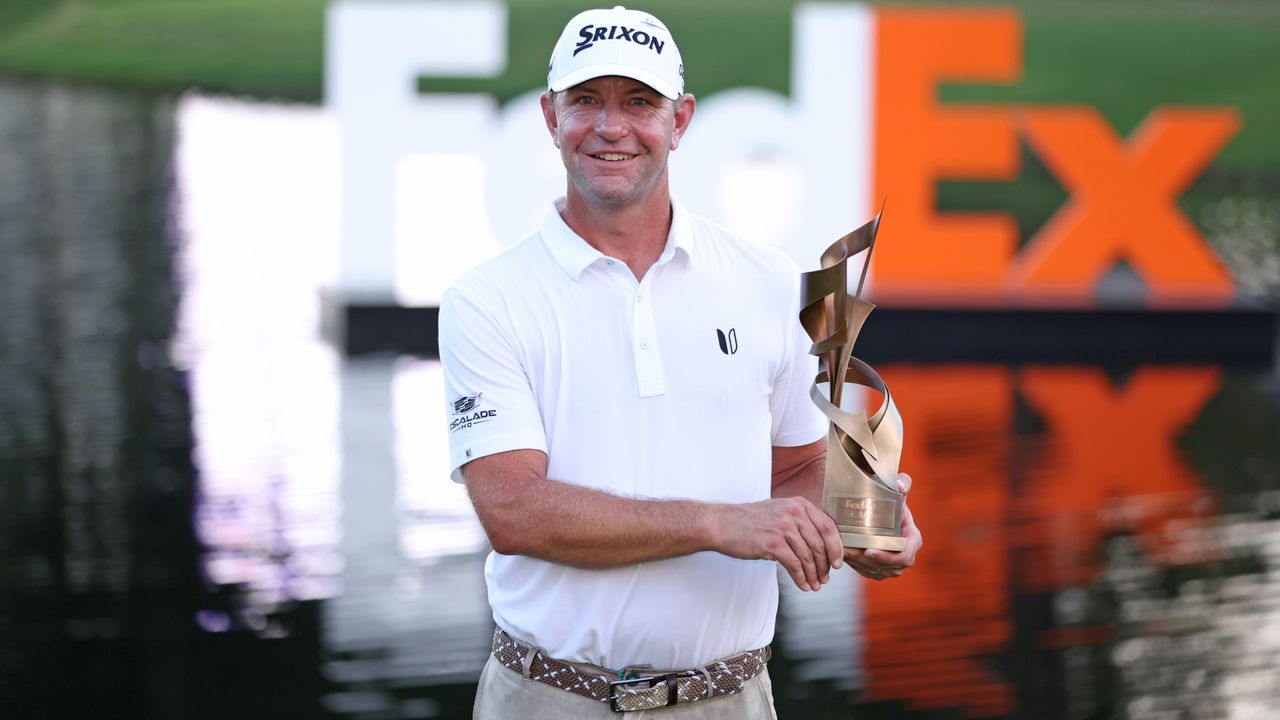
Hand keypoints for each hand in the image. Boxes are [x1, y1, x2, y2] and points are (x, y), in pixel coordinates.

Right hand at [713, 497, 844, 590]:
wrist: (721, 523)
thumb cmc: (749, 520)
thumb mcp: (778, 511)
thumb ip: (799, 521)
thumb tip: (819, 543)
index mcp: (799, 504)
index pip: (828, 527)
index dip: (836, 548)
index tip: (837, 563)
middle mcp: (794, 513)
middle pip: (820, 544)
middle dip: (825, 566)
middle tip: (825, 578)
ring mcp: (784, 528)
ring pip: (808, 557)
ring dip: (814, 575)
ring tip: (815, 585)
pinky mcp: (773, 544)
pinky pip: (794, 565)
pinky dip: (801, 578)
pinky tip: (803, 585)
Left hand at [845, 472, 921, 580]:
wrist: (878, 509)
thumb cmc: (890, 499)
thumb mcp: (897, 491)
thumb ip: (902, 483)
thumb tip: (899, 485)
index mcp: (913, 540)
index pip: (905, 556)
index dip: (888, 557)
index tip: (869, 551)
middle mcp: (904, 556)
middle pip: (888, 567)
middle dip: (868, 561)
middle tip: (851, 552)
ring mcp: (891, 565)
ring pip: (875, 570)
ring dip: (858, 563)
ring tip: (843, 551)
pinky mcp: (878, 568)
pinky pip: (866, 571)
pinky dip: (854, 564)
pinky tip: (842, 554)